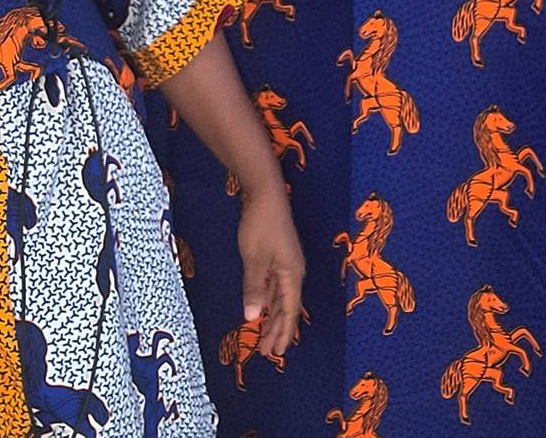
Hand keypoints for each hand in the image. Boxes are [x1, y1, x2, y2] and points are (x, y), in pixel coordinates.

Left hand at [238, 184, 304, 356]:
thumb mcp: (255, 260)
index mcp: (292, 274)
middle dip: (277, 329)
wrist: (265, 193)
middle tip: (266, 352)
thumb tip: (252, 318)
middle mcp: (293, 271)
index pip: (290, 311)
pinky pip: (274, 284)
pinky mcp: (277, 254)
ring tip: (263, 334)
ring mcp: (285, 261)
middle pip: (287, 306)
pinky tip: (260, 306)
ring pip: (280, 296)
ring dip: (272, 316)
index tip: (274, 352)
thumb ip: (254, 289)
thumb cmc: (261, 225)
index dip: (283, 333)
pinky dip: (268, 299)